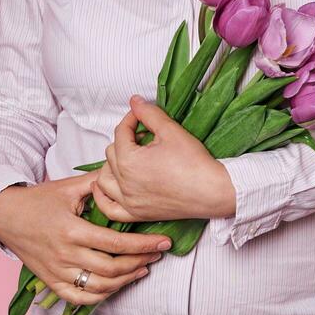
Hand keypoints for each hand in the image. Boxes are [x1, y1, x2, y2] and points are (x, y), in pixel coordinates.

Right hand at [0, 174, 171, 305]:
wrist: (6, 216)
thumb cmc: (40, 199)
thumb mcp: (69, 187)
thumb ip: (98, 182)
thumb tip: (125, 172)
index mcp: (72, 230)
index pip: (116, 244)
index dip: (143, 245)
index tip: (163, 242)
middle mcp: (65, 255)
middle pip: (112, 269)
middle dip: (140, 262)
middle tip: (157, 254)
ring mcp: (57, 272)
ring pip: (98, 287)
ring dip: (125, 281)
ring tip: (142, 269)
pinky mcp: (50, 282)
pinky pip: (79, 298)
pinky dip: (101, 296)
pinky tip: (116, 286)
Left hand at [91, 95, 237, 222]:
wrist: (211, 190)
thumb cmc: (194, 163)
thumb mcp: (171, 130)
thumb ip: (149, 114)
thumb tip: (135, 101)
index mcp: (129, 160)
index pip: (121, 132)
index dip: (132, 119)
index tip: (142, 115)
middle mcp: (124, 183)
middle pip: (111, 154)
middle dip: (125, 140)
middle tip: (145, 136)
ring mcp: (129, 201)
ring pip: (104, 180)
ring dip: (111, 166)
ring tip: (127, 158)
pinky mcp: (137, 213)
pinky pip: (109, 209)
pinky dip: (103, 198)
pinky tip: (107, 187)